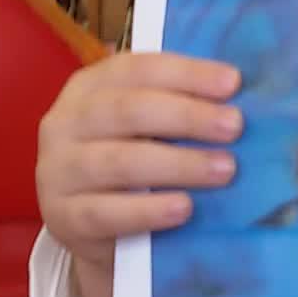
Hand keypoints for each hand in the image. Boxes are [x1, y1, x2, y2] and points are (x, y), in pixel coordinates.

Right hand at [34, 52, 243, 270]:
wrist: (92, 227)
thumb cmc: (131, 160)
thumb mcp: (145, 126)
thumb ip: (177, 103)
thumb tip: (239, 94)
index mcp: (89, 86)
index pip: (138, 69)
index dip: (187, 73)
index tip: (233, 83)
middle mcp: (65, 122)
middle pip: (129, 111)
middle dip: (187, 116)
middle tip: (235, 127)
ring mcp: (58, 170)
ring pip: (119, 162)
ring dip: (178, 164)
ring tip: (224, 169)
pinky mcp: (62, 217)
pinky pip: (106, 213)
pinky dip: (148, 210)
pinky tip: (185, 208)